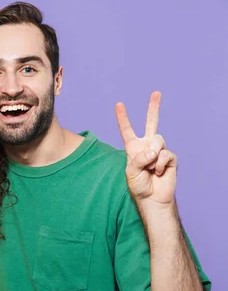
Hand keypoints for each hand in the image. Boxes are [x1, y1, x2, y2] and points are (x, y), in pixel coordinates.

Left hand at [115, 91, 176, 206]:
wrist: (152, 198)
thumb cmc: (139, 186)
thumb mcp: (131, 172)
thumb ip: (139, 159)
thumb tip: (152, 151)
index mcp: (133, 148)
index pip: (127, 130)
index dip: (123, 118)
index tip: (119, 104)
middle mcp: (147, 146)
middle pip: (151, 123)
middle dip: (154, 107)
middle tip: (156, 92)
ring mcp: (159, 150)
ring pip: (158, 140)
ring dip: (153, 155)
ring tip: (151, 168)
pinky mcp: (170, 157)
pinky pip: (165, 154)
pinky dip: (160, 164)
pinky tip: (158, 172)